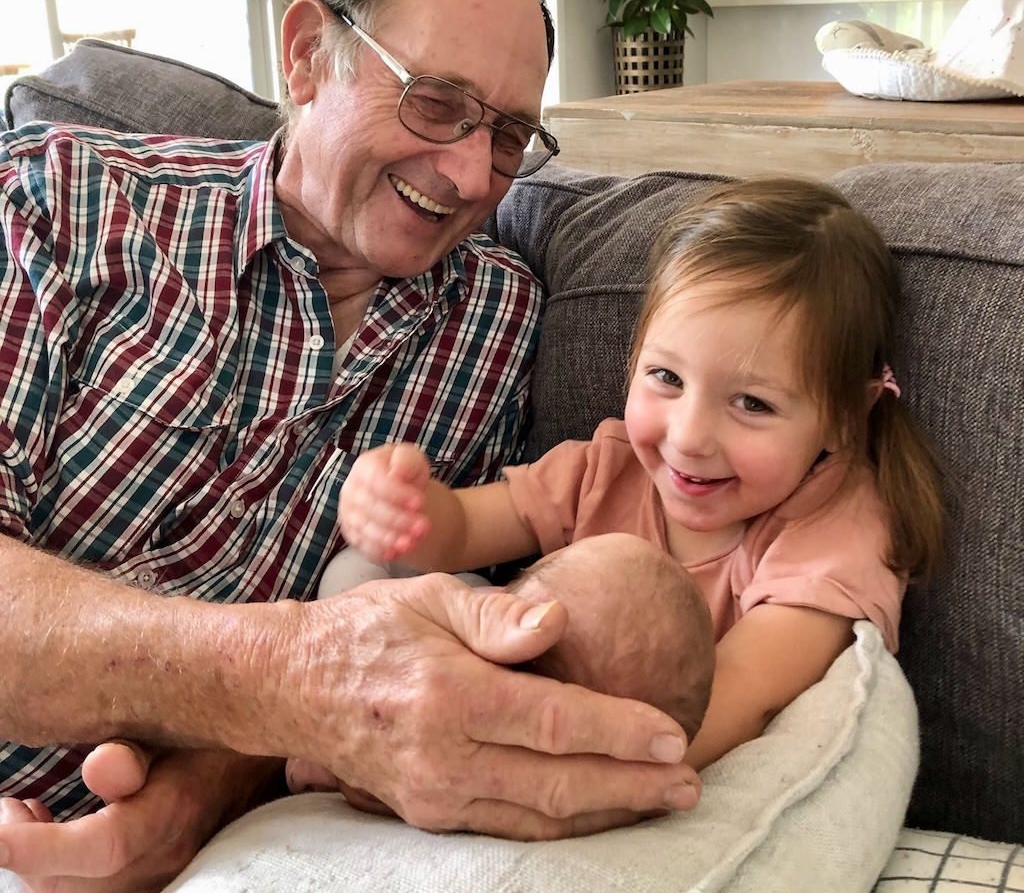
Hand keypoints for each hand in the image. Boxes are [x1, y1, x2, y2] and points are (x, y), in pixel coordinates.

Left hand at [0, 743, 278, 891]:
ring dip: (39, 866)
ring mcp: (163, 875)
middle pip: (74, 885)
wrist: (255, 761)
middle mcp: (170, 854)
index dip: (39, 848)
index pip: (103, 847)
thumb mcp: (177, 724)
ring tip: (27, 817)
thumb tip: (99, 766)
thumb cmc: (207, 732)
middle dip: (25, 851)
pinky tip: (56, 838)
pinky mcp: (155, 882)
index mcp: (174, 808)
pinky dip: (63, 875)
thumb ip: (136, 750)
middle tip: (12, 808)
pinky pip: (96, 892)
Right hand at [286, 574, 700, 839]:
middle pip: (558, 784)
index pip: (555, 723)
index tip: (673, 735)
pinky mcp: (426, 814)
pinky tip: (595, 808)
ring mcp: (433, 796)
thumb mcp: (429, 596)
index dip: (620, 732)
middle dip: (632, 786)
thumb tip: (560, 622)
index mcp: (449, 694)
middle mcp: (444, 757)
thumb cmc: (368, 628)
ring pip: (538, 818)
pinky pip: (508, 826)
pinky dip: (560, 822)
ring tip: (659, 799)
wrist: (292, 686)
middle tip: (689, 784)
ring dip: (605, 812)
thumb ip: (497, 617)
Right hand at [339, 442, 433, 560]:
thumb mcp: (412, 459)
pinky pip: (363, 545)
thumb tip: (397, 472)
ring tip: (413, 542)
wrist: (401, 492)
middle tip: (423, 527)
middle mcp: (351, 490)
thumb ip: (406, 460)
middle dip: (399, 519)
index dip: (398, 494)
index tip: (420, 503)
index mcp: (364, 467)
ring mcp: (349, 514)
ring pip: (366, 529)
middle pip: (371, 508)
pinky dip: (380, 551)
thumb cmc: (406, 473)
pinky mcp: (353, 534)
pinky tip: (397, 553)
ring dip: (391, 538)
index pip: (376, 481)